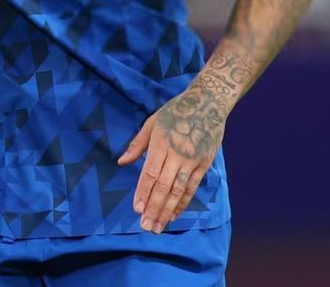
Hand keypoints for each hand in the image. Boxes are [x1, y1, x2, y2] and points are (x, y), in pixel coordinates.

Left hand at [117, 85, 227, 232]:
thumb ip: (137, 144)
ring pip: (178, 191)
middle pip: (163, 186)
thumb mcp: (152, 122)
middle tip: (145, 226)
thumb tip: (121, 162)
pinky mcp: (204, 165)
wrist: (208, 103)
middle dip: (154, 208)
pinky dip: (183, 203)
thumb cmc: (175, 111)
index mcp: (161, 143)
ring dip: (167, 211)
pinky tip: (174, 215)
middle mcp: (177, 154)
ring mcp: (192, 161)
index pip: (150, 173)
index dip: (143, 193)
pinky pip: (191, 188)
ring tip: (158, 226)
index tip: (136, 209)